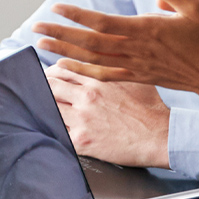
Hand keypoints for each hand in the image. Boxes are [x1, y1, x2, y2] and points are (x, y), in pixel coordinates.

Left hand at [33, 0, 198, 100]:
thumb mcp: (194, 5)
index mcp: (147, 30)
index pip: (103, 23)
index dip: (78, 16)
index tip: (56, 8)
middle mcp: (136, 50)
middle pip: (90, 43)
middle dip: (60, 35)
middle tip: (35, 28)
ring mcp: (135, 66)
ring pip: (92, 60)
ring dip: (65, 53)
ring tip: (41, 46)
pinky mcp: (138, 77)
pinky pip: (104, 75)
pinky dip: (82, 71)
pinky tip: (66, 66)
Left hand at [47, 63, 169, 167]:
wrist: (159, 136)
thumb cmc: (150, 108)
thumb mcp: (133, 78)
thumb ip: (113, 68)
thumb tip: (104, 57)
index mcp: (97, 80)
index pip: (62, 69)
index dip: (52, 72)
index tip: (49, 75)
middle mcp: (86, 97)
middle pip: (50, 87)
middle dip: (42, 88)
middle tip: (38, 91)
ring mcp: (82, 120)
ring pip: (48, 109)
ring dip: (43, 108)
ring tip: (39, 109)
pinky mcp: (82, 141)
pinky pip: (56, 134)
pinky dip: (49, 130)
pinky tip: (47, 130)